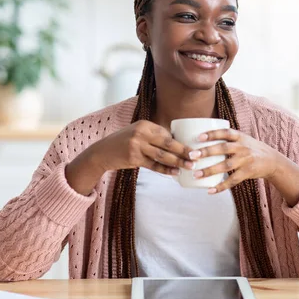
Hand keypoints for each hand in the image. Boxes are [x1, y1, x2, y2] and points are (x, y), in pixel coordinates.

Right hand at [66, 120, 193, 194]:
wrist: (102, 152)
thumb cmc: (124, 142)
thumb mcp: (138, 133)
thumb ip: (154, 136)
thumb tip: (177, 143)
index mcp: (145, 124)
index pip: (166, 134)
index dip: (180, 142)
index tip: (193, 147)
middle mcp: (141, 133)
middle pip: (167, 143)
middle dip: (183, 151)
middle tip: (196, 156)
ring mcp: (136, 146)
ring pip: (162, 156)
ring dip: (177, 162)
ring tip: (189, 166)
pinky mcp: (133, 158)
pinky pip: (154, 166)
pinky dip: (165, 170)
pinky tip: (175, 173)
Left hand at [189, 128, 279, 193]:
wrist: (272, 161)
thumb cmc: (252, 149)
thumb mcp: (243, 139)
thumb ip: (228, 138)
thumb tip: (202, 138)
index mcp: (240, 137)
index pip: (225, 132)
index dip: (212, 133)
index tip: (199, 137)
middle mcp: (243, 147)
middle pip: (223, 148)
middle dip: (206, 152)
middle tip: (192, 155)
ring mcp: (246, 160)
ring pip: (226, 165)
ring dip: (209, 170)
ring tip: (196, 174)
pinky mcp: (248, 172)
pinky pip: (232, 180)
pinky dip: (221, 186)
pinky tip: (210, 190)